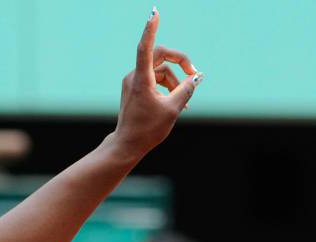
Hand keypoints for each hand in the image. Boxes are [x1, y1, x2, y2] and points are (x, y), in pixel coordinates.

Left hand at [113, 7, 202, 156]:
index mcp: (141, 79)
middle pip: (160, 57)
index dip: (151, 29)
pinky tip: (177, 102)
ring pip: (160, 71)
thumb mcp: (173, 109)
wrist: (127, 145)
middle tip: (195, 75)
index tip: (154, 13)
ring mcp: (133, 82)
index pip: (146, 48)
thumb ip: (186, 90)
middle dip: (180, 64)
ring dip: (175, 81)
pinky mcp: (134, 89)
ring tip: (185, 101)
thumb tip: (197, 77)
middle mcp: (134, 77)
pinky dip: (167, 87)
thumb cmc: (147, 129)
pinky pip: (154, 80)